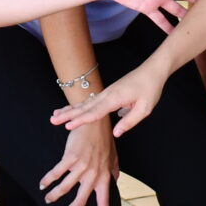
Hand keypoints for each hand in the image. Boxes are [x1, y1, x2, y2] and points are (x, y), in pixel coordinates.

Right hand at [40, 121, 117, 205]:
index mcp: (105, 177)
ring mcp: (82, 167)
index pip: (104, 203)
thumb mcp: (113, 156)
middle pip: (81, 200)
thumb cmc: (104, 138)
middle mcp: (94, 175)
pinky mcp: (71, 157)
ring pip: (65, 188)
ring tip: (48, 198)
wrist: (95, 121)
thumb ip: (113, 171)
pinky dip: (48, 180)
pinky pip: (57, 173)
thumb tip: (114, 182)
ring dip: (54, 195)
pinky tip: (43, 183)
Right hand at [52, 62, 167, 136]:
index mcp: (115, 98)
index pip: (95, 112)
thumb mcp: (144, 109)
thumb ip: (129, 121)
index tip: (68, 127)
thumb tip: (115, 134)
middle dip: (68, 114)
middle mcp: (107, 94)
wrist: (152, 71)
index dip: (81, 120)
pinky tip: (71, 110)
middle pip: (84, 107)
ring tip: (55, 116)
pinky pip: (90, 102)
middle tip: (53, 120)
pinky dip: (78, 106)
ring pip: (84, 103)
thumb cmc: (150, 89)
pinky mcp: (107, 93)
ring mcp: (106, 93)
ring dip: (69, 110)